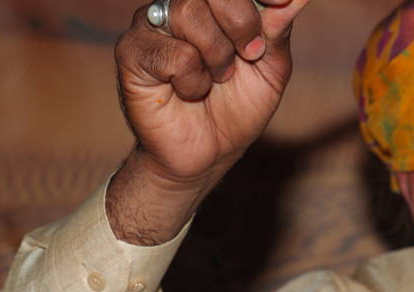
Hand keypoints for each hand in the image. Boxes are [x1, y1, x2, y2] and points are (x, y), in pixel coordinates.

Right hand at [115, 0, 310, 185]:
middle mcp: (178, 4)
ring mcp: (151, 23)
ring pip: (188, 12)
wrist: (208, 154)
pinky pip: (174, 53)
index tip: (281, 0)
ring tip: (217, 79)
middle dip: (240, 20)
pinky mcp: (132, 51)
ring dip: (217, 55)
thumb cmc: (237, 108)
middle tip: (250, 54)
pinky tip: (187, 91)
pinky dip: (193, 80)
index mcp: (211, 3)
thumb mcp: (270, 69)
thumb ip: (278, 30)